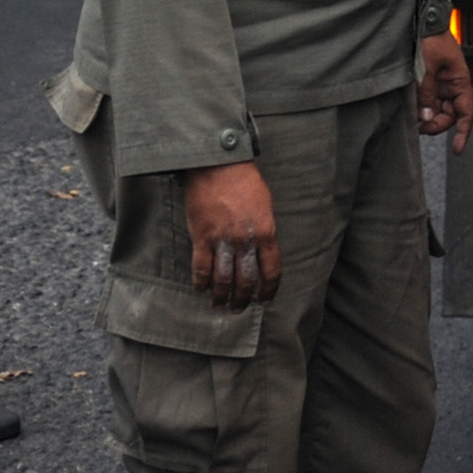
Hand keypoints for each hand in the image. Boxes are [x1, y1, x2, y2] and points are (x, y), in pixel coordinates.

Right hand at [184, 160, 280, 307]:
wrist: (217, 164)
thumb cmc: (244, 180)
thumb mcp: (265, 205)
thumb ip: (264, 230)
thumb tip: (261, 251)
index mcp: (266, 232)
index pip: (271, 271)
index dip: (268, 290)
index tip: (264, 301)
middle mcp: (246, 241)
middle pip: (246, 280)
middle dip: (243, 299)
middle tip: (239, 308)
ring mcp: (222, 241)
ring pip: (223, 280)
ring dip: (221, 297)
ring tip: (219, 305)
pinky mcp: (201, 237)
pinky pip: (201, 268)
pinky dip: (201, 283)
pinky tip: (201, 289)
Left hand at [416, 33, 472, 150]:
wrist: (424, 21)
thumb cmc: (432, 38)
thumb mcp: (428, 67)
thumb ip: (426, 93)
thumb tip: (425, 117)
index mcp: (460, 81)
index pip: (466, 113)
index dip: (463, 132)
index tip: (457, 149)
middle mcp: (452, 86)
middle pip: (449, 115)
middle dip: (436, 124)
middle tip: (421, 127)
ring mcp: (440, 84)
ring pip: (436, 110)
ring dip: (426, 116)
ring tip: (413, 117)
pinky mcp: (428, 82)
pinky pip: (426, 101)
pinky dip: (420, 108)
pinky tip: (411, 108)